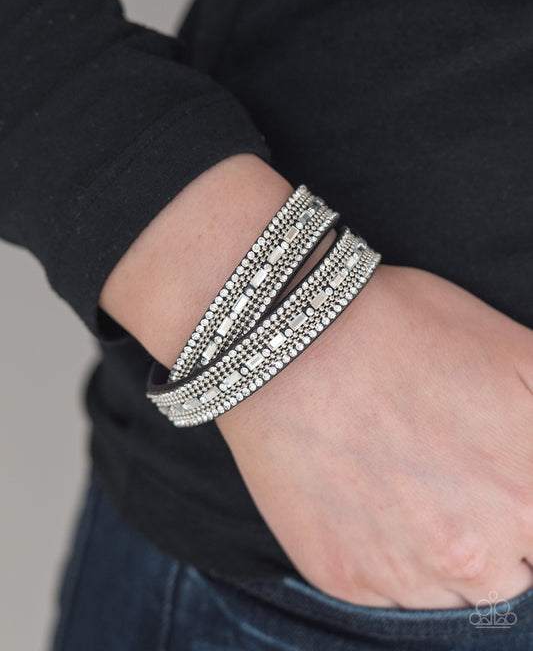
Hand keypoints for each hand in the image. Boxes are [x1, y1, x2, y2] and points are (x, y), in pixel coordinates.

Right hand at [216, 264, 532, 608]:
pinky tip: (366, 493)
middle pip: (515, 570)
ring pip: (457, 593)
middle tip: (452, 468)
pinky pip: (390, 592)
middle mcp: (478, 555)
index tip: (494, 467)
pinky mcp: (347, 580)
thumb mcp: (515, 351)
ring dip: (447, 550)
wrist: (289, 337)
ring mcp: (408, 575)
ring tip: (410, 482)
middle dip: (500, 528)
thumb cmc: (401, 327)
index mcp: (527, 493)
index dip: (520, 490)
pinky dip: (388, 554)